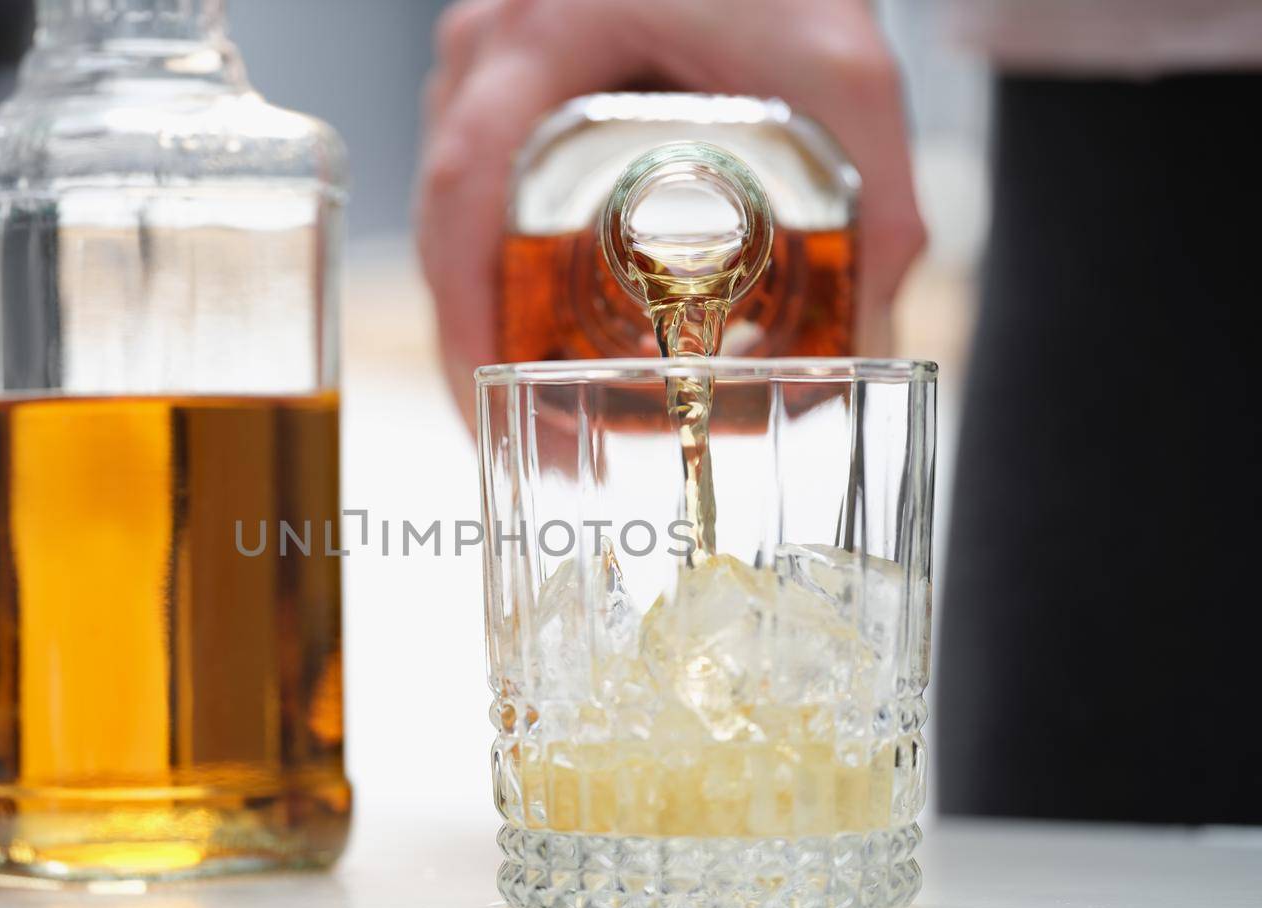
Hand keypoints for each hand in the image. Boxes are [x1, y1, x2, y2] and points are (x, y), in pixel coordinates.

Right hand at [417, 0, 925, 420]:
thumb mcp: (843, 73)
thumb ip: (883, 201)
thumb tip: (870, 338)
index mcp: (544, 35)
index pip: (465, 187)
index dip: (466, 308)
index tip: (495, 394)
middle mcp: (492, 49)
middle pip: (448, 223)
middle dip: (478, 349)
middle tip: (547, 444)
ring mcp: (490, 67)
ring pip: (454, 215)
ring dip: (485, 319)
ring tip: (551, 415)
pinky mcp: (507, 86)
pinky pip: (477, 191)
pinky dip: (497, 270)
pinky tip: (539, 334)